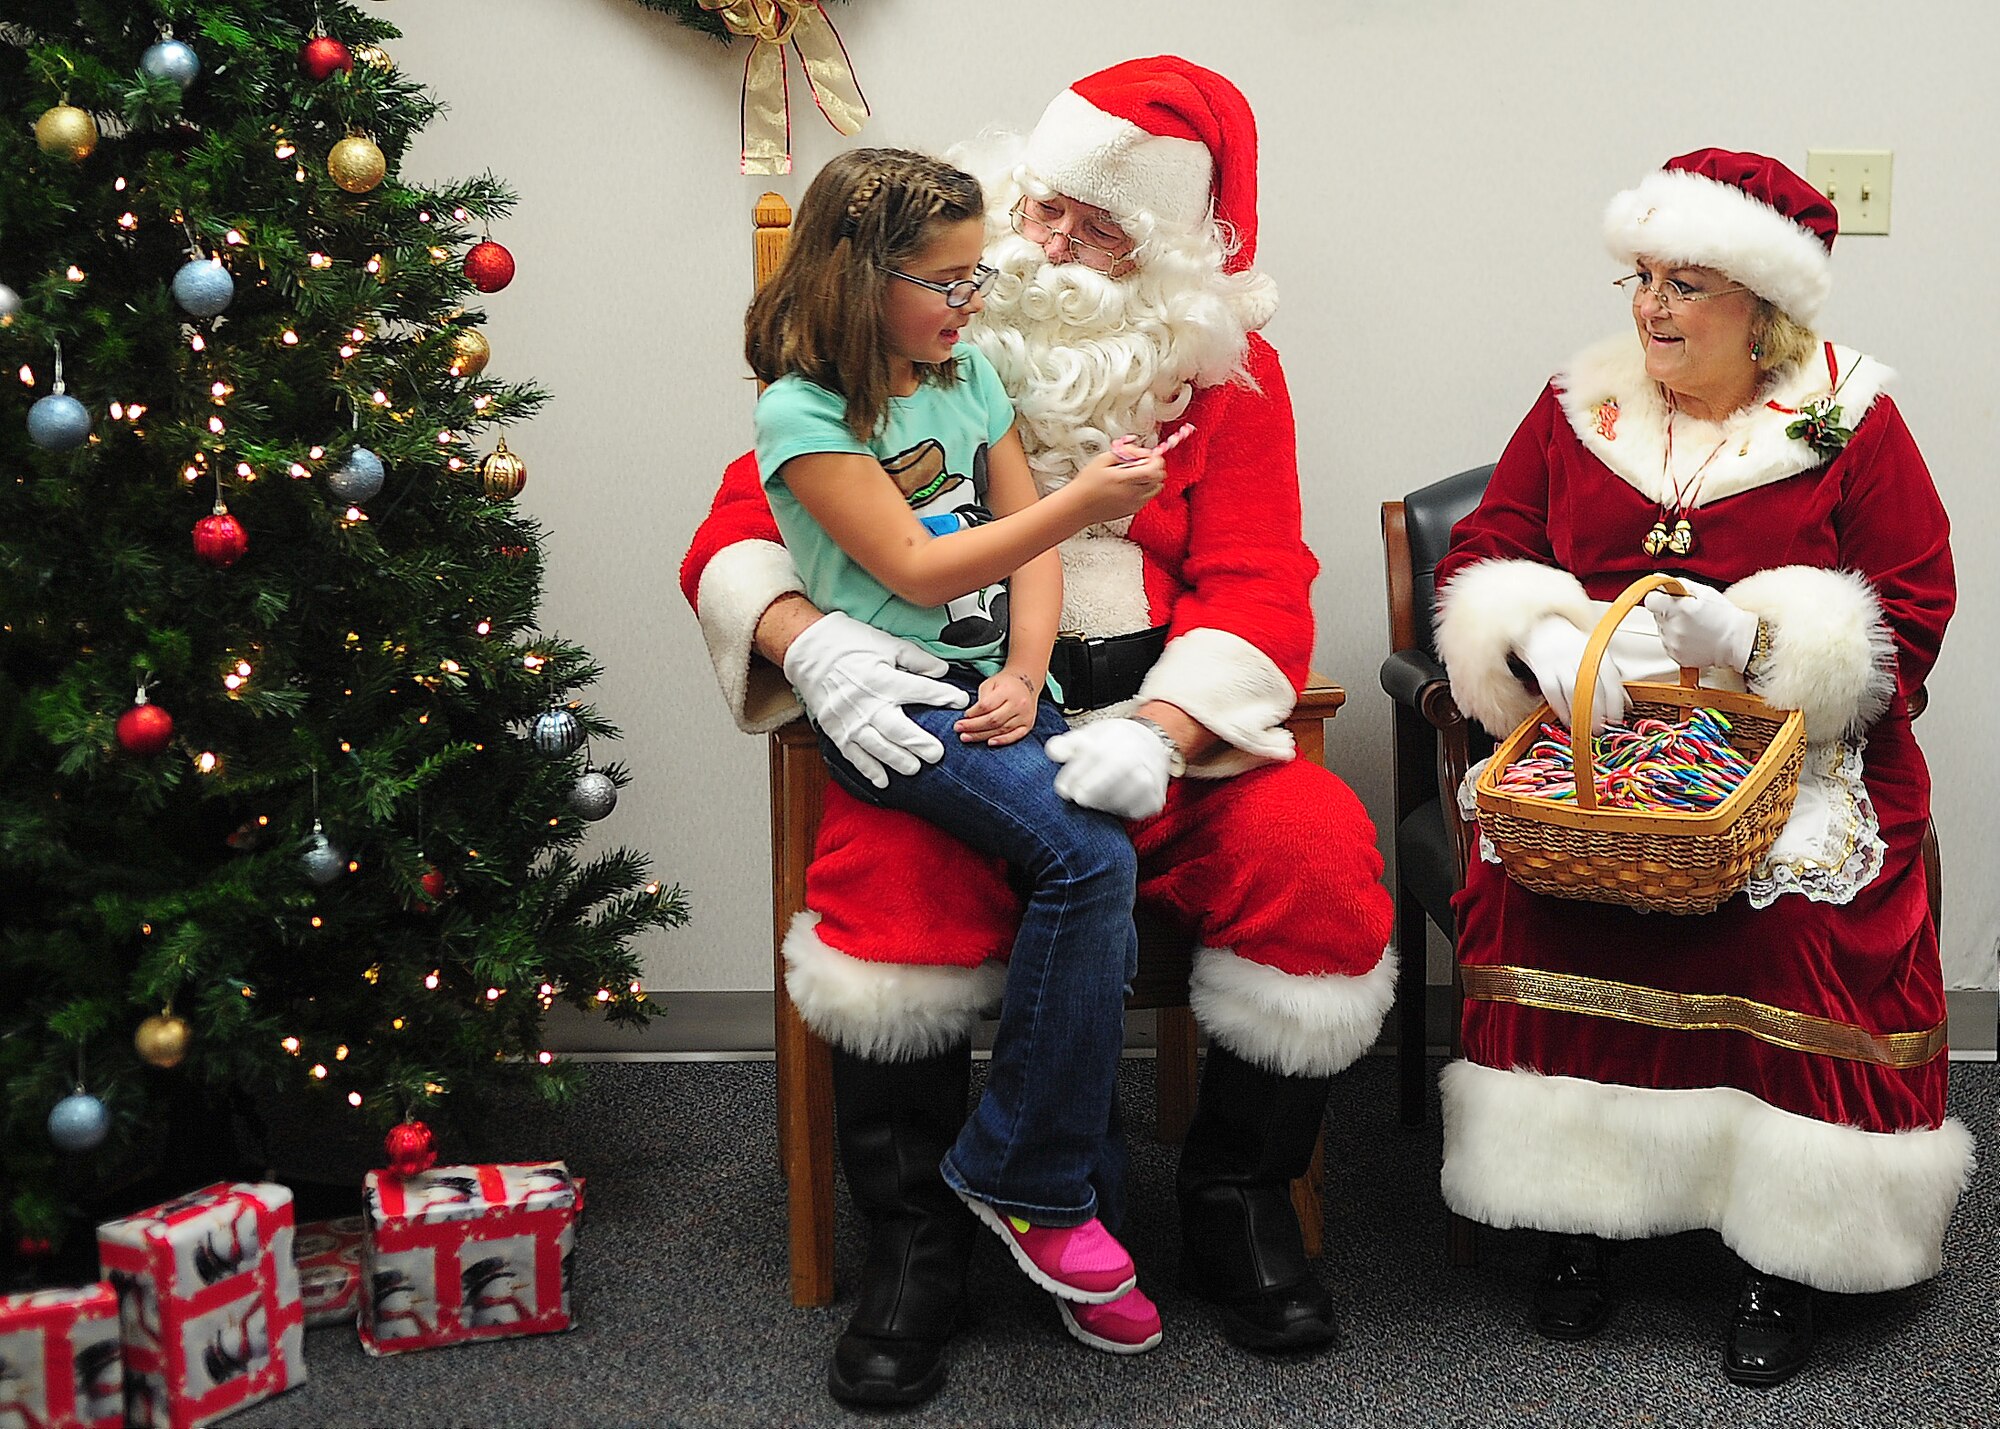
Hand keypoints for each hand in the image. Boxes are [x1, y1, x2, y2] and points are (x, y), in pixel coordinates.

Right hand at [781, 611, 968, 787]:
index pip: (921, 691)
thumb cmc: (850, 644)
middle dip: (920, 744)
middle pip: (899, 730)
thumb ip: (918, 659)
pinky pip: (855, 755)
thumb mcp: (888, 644)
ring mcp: (851, 720)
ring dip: (898, 761)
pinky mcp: (837, 730)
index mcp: (883, 679)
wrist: (809, 650)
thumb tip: (943, 671)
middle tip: (938, 754)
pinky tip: (884, 780)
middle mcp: (868, 703)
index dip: (944, 697)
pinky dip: (869, 770)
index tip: (960, 702)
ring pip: (878, 748)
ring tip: (915, 768)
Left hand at [955, 670, 1039, 746]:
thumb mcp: (990, 684)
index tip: (964, 716)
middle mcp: (1018, 704)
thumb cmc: (1005, 684)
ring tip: (966, 737)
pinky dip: (1002, 741)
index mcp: (1007, 691)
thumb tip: (971, 717)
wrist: (1026, 683)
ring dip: (982, 735)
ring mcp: (1024, 716)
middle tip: (959, 729)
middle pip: (993, 720)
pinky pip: (1015, 736)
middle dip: (973, 726)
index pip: (987, 705)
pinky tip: (990, 742)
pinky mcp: (1028, 725)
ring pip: (1001, 729)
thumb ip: (982, 699)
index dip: (973, 713)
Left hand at [1044, 717, 1172, 819]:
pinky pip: (1139, 808)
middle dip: (1092, 787)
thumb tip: (1054, 752)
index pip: (1097, 752)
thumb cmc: (1112, 744)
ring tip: (1090, 802)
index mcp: (1119, 734)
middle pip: (1118, 768)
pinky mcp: (1156, 799)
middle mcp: (1140, 752)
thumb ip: (1069, 744)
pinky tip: (1109, 806)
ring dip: (1104, 800)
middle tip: (1075, 797)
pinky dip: (1121, 810)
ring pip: (1130, 790)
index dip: (1076, 773)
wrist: (1150, 746)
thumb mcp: (1090, 736)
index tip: (1062, 788)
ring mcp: (1152, 776)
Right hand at [1064, 447, 1165, 524]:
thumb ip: (1124, 452)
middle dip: (1155, 468)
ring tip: (1137, 474)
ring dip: (1152, 479)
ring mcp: (1134, 504)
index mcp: (1125, 479)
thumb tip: (1139, 451)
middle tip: (1144, 462)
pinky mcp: (1132, 511)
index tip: (1150, 455)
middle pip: (1158, 479)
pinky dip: (1146, 489)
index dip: (1156, 460)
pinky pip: (1147, 498)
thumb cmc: (1087, 484)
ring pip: (1156, 489)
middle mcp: (1133, 493)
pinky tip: (1132, 485)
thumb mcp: (1102, 459)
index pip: (1154, 469)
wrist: (1078, 506)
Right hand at [1518, 615, 1629, 732]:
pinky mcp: (1542, 668)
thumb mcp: (1594, 656)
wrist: (1542, 628)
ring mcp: (1559, 661)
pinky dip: (1559, 706)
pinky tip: (1566, 718)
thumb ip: (1609, 678)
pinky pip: (1552, 690)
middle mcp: (1578, 655)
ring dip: (1579, 711)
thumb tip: (1626, 703)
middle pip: (1592, 685)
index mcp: (1595, 652)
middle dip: (1598, 710)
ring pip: (1573, 689)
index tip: (1617, 718)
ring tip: (1584, 727)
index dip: (1615, 700)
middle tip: (1600, 728)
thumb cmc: (1571, 644)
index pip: (1610, 678)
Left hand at [1643, 583, 1757, 671]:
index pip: (1650, 600)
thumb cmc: (1725, 616)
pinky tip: (1694, 637)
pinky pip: (1669, 644)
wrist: (1737, 642)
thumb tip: (1659, 579)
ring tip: (1694, 626)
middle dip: (1669, 611)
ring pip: (1663, 630)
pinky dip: (1678, 640)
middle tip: (1688, 612)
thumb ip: (1678, 584)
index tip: (1666, 598)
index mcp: (1676, 609)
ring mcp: (1672, 643)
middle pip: (1657, 615)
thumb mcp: (1704, 592)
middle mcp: (1671, 627)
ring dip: (1673, 626)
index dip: (1658, 597)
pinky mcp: (1675, 656)